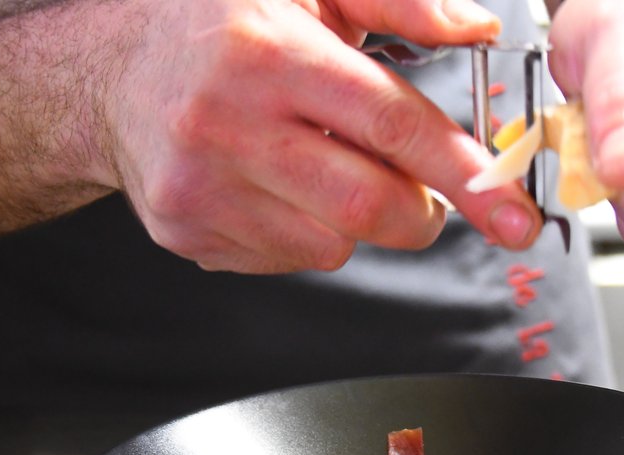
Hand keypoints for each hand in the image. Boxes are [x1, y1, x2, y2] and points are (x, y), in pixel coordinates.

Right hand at [102, 0, 542, 273]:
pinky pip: (286, 261)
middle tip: (426, 194)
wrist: (110, 69)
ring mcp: (197, 187)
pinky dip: (308, 234)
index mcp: (266, 52)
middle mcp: (224, 124)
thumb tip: (477, 32)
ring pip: (329, 246)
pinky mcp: (184, 230)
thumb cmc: (221, 20)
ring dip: (357, 221)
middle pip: (364, 207)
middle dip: (421, 213)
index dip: (463, 172)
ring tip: (328, 167)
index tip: (512, 211)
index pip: (389, 124)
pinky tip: (283, 187)